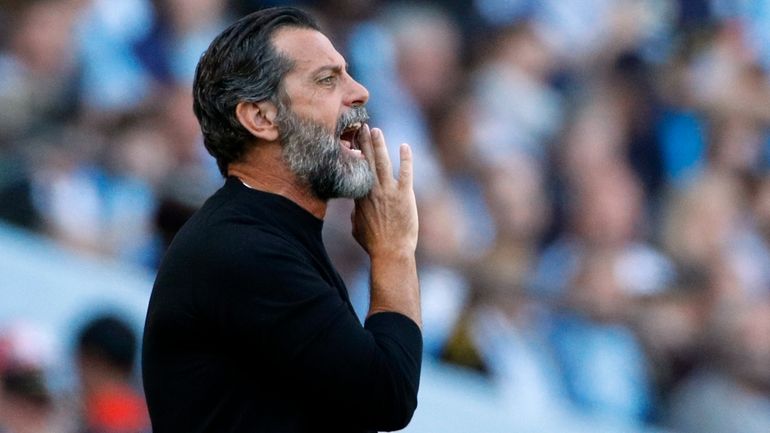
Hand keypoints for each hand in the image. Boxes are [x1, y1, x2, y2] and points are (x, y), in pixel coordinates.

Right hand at [352, 125, 417, 258]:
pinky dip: (405, 159)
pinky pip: (406, 173)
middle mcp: (372, 191)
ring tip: (375, 130)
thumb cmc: (373, 244)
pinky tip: (405, 146)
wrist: (390, 251)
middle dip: (363, 142)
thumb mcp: (357, 229)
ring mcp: (388, 192)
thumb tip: (355, 210)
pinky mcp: (404, 195)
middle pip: (366, 161)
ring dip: (379, 145)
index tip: (350, 141)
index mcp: (360, 197)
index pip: (355, 170)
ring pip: (382, 163)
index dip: (353, 154)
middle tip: (361, 126)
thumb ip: (355, 215)